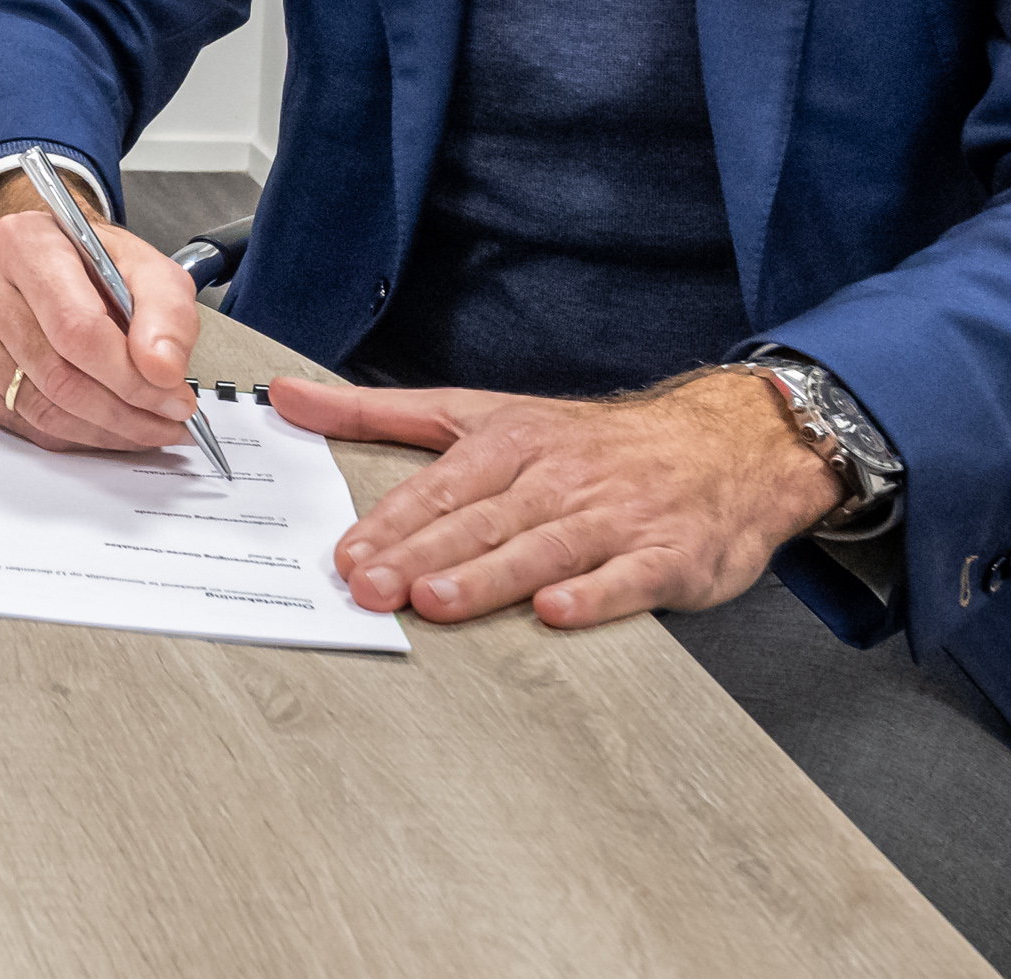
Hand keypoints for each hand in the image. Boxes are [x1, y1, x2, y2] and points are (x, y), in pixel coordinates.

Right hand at [0, 170, 204, 450]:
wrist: (46, 261)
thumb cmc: (92, 266)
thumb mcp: (148, 270)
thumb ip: (166, 315)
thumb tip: (163, 370)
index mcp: (25, 241)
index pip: (76, 328)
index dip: (130, 376)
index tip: (173, 400)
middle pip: (55, 374)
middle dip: (122, 412)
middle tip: (164, 422)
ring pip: (36, 406)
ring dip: (99, 429)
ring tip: (141, 426)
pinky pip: (16, 419)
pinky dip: (67, 434)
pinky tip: (99, 424)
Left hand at [282, 369, 843, 629]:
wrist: (725, 444)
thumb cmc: (588, 442)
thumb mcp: (481, 412)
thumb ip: (380, 412)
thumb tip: (285, 397)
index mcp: (511, 442)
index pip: (440, 487)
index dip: (392, 523)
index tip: (348, 555)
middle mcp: (559, 479)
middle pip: (481, 521)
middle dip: (421, 555)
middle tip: (371, 587)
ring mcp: (615, 518)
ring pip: (542, 549)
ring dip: (488, 577)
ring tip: (435, 602)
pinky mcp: (669, 556)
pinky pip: (628, 580)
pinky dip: (594, 596)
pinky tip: (557, 613)